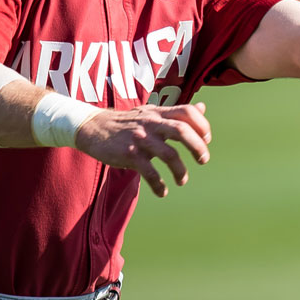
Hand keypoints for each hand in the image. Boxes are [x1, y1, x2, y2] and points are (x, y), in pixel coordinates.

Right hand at [74, 102, 211, 196]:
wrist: (93, 127)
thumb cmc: (127, 122)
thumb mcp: (152, 112)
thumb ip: (176, 113)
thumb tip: (202, 107)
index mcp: (158, 113)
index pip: (187, 112)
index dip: (202, 125)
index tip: (206, 139)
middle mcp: (151, 123)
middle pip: (182, 131)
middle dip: (198, 147)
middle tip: (203, 160)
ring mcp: (140, 139)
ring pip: (168, 155)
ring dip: (180, 171)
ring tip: (182, 180)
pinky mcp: (129, 155)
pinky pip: (149, 173)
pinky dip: (159, 185)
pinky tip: (162, 192)